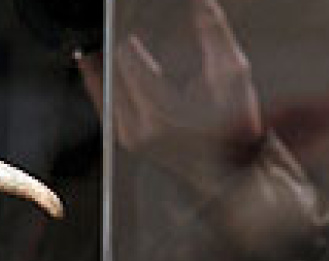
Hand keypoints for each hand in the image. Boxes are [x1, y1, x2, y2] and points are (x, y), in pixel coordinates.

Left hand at [77, 0, 264, 184]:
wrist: (229, 174)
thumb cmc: (234, 132)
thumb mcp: (232, 76)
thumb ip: (215, 34)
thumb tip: (202, 2)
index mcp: (160, 109)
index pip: (127, 55)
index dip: (131, 32)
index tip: (131, 15)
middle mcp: (138, 126)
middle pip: (111, 68)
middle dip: (117, 45)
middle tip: (119, 25)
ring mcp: (129, 136)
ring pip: (104, 86)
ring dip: (105, 63)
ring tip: (104, 43)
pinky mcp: (126, 140)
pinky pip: (104, 104)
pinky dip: (100, 83)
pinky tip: (93, 65)